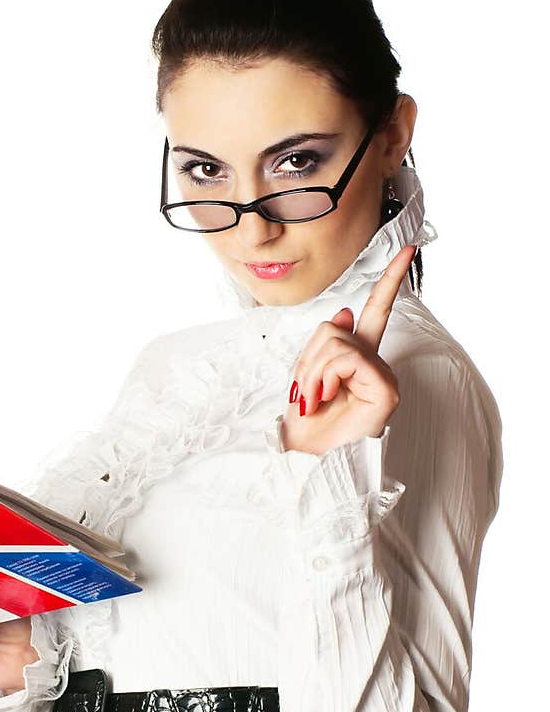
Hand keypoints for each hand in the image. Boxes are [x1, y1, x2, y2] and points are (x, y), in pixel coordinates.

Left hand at [279, 244, 415, 455]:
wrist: (304, 461)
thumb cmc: (306, 426)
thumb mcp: (306, 376)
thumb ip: (325, 344)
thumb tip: (346, 312)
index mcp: (359, 359)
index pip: (377, 311)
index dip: (391, 280)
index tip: (408, 249)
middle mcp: (376, 364)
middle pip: (334, 328)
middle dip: (306, 358)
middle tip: (303, 394)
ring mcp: (383, 377)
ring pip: (337, 340)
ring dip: (312, 371)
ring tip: (314, 399)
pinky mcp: (386, 389)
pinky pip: (348, 358)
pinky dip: (325, 376)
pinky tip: (326, 398)